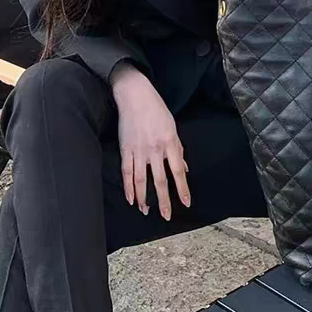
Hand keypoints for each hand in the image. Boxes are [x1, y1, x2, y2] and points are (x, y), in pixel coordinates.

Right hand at [109, 62, 189, 219]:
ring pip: (141, 180)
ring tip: (146, 211)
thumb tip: (184, 169)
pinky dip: (128, 187)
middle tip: (166, 216)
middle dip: (164, 200)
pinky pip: (126, 172)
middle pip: (160, 180)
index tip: (186, 203)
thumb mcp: (172, 127)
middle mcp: (155, 149)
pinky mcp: (125, 149)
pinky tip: (130, 199)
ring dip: (144, 198)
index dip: (183, 188)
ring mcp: (139, 150)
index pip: (178, 171)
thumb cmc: (156, 109)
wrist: (135, 95)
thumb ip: (178, 149)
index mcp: (170, 142)